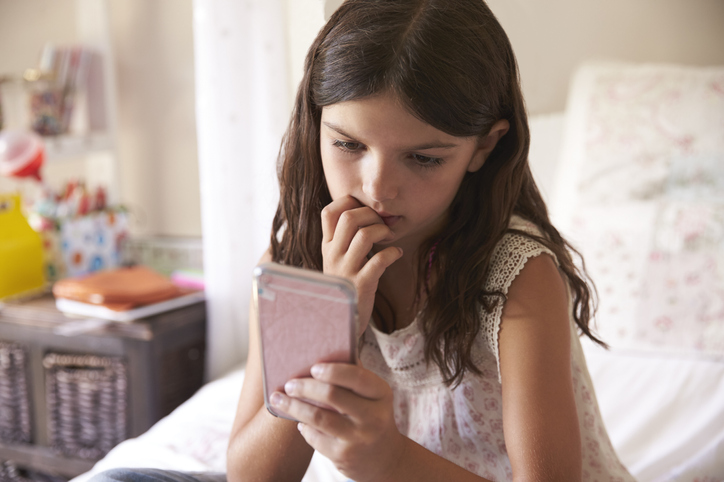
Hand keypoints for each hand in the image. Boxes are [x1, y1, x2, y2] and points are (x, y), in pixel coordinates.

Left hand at [269, 363, 407, 481]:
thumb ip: (355, 376)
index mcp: (381, 394)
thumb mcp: (373, 395)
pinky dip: (303, 427)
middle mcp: (373, 417)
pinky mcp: (343, 456)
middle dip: (306, 387)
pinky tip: (299, 421)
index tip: (313, 367)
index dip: (333, 371)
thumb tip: (325, 352)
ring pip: (319, 418)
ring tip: (278, 398)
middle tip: (290, 384)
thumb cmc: (371, 415)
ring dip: (294, 406)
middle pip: (333, 396)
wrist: (384, 457)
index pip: (358, 377)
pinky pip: (315, 437)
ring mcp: (358, 438)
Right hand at [321, 196, 402, 335]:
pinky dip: (393, 252)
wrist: (341, 321)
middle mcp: (332, 256)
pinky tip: (397, 253)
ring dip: (384, 231)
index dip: (348, 203)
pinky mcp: (361, 284)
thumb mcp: (337, 261)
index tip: (364, 210)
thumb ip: (344, 240)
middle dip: (371, 215)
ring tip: (390, 238)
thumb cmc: (345, 286)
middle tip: (382, 224)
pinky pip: (380, 259)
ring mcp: (346, 270)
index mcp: (326, 247)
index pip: (328, 212)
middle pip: (349, 218)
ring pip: (365, 235)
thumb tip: (363, 213)